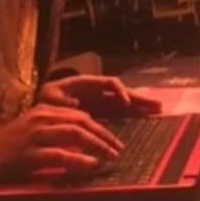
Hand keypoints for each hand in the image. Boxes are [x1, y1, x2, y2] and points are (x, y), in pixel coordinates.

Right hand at [0, 104, 124, 182]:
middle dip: (104, 136)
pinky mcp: (30, 154)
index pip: (81, 115)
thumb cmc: (10, 146)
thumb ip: (58, 130)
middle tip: (118, 149)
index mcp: (44, 110)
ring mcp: (35, 135)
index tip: (114, 141)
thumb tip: (85, 140)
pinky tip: (91, 165)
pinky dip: (79, 160)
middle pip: (82, 122)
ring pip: (75, 134)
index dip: (101, 128)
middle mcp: (42, 118)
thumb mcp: (35, 130)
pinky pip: (60, 155)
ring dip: (97, 146)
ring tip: (111, 156)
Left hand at [37, 74, 161, 117]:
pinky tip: (146, 117)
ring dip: (141, 105)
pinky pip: (120, 111)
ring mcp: (101, 101)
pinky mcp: (101, 111)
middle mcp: (98, 90)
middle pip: (123, 91)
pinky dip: (133, 114)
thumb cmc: (45, 98)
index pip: (109, 83)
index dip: (119, 91)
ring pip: (125, 101)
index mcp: (87, 83)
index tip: (125, 103)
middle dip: (140, 98)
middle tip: (158, 105)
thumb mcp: (48, 97)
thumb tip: (75, 105)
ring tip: (159, 109)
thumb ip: (60, 101)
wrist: (40, 105)